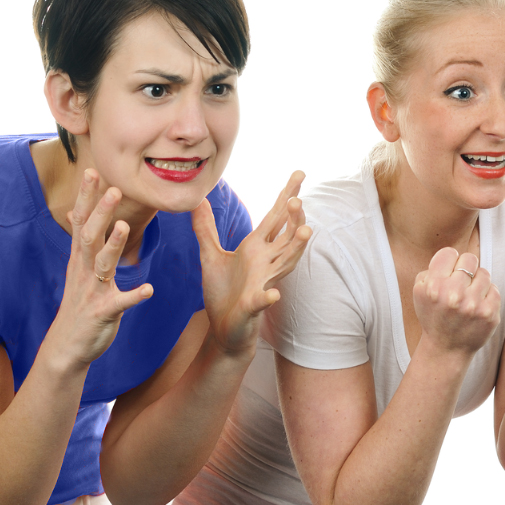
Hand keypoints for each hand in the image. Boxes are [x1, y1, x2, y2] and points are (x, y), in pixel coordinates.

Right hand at [45, 169, 153, 366]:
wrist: (67, 347)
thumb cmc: (78, 305)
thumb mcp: (76, 270)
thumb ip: (80, 242)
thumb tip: (72, 213)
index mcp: (80, 259)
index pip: (81, 222)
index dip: (86, 197)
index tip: (92, 171)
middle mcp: (83, 271)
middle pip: (90, 236)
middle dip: (101, 212)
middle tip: (115, 189)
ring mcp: (92, 291)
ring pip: (102, 264)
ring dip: (113, 245)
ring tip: (123, 226)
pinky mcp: (103, 312)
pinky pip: (120, 303)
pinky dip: (134, 296)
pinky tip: (148, 290)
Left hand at [193, 171, 312, 354]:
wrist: (224, 330)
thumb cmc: (223, 294)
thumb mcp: (210, 256)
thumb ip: (206, 229)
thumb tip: (198, 199)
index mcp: (257, 248)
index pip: (276, 217)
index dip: (287, 196)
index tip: (300, 175)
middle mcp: (266, 262)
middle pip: (287, 235)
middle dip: (295, 217)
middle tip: (298, 199)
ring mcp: (263, 283)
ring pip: (285, 262)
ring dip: (296, 248)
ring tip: (306, 231)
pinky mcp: (254, 307)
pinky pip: (262, 300)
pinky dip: (267, 297)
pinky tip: (273, 293)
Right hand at [412, 248, 500, 355]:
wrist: (446, 349)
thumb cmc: (433, 316)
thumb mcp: (419, 292)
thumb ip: (431, 269)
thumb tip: (452, 257)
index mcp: (433, 287)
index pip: (449, 253)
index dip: (449, 261)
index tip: (448, 272)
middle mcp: (453, 295)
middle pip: (469, 259)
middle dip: (465, 269)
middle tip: (460, 283)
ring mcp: (473, 305)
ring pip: (484, 273)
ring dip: (477, 282)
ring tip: (469, 295)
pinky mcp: (489, 314)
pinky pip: (494, 289)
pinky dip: (487, 295)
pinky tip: (477, 305)